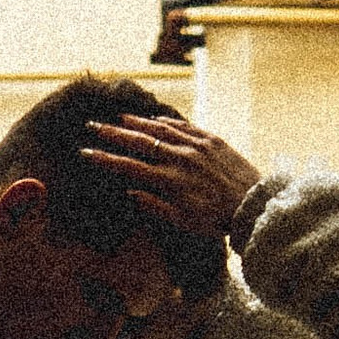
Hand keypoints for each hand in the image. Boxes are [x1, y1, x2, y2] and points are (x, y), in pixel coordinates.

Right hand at [85, 112, 260, 265]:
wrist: (253, 205)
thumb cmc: (216, 221)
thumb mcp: (182, 221)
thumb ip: (154, 206)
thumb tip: (129, 193)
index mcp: (168, 181)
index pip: (127, 166)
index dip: (104, 158)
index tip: (84, 152)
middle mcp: (179, 159)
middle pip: (138, 141)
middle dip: (112, 133)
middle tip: (92, 125)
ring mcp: (196, 147)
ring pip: (160, 129)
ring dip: (137, 121)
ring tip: (119, 116)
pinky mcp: (213, 140)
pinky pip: (185, 126)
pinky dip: (167, 121)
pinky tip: (155, 118)